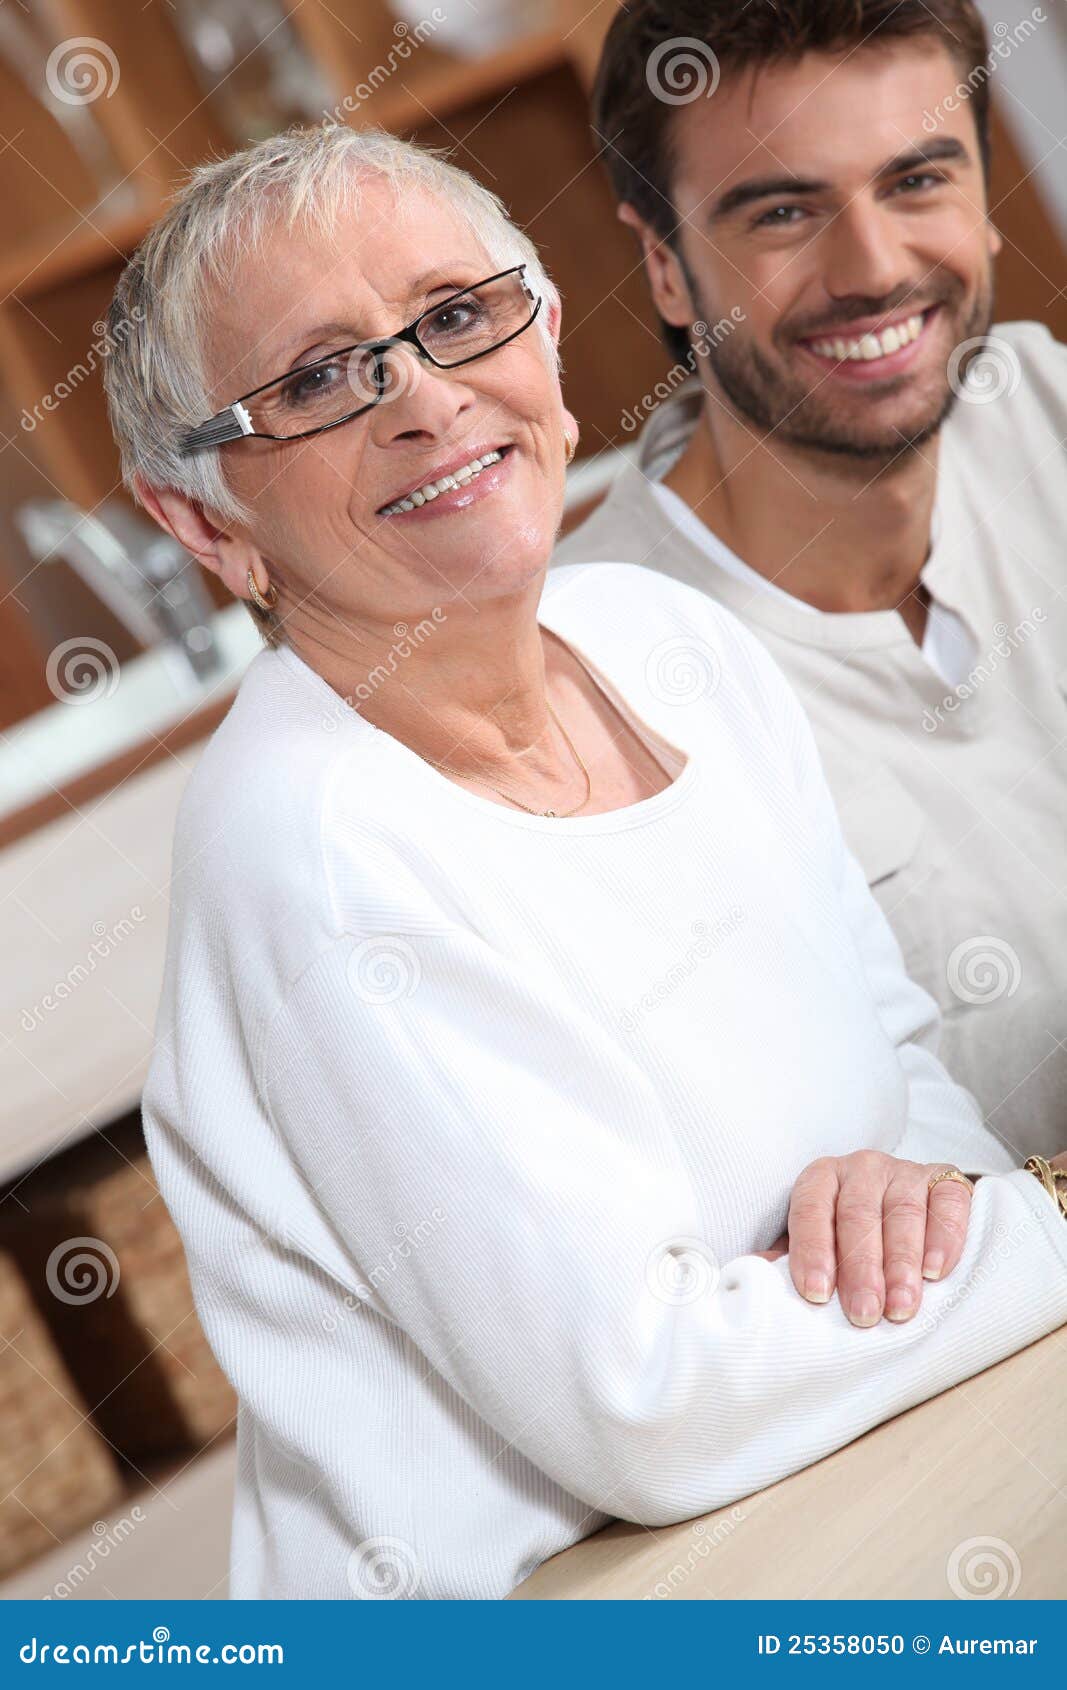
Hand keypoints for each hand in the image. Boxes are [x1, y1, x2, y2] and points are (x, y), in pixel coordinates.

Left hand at [755, 1151, 975, 1326]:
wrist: (908, 1204)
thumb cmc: (849, 1234)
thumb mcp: (813, 1242)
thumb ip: (786, 1259)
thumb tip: (749, 1283)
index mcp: (821, 1179)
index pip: (811, 1209)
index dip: (812, 1251)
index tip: (816, 1295)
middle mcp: (861, 1168)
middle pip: (857, 1214)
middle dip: (860, 1269)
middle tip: (863, 1314)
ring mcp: (905, 1171)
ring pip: (903, 1212)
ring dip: (902, 1264)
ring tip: (901, 1308)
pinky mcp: (945, 1179)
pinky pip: (947, 1202)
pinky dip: (943, 1237)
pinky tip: (936, 1271)